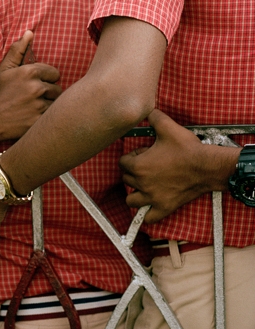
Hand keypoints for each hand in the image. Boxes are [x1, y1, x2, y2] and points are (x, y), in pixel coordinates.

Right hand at [0, 31, 61, 145]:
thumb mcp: (5, 69)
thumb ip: (18, 50)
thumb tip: (29, 32)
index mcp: (30, 72)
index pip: (54, 73)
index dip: (46, 79)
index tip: (34, 85)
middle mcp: (36, 87)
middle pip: (57, 89)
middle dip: (48, 93)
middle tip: (33, 98)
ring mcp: (38, 105)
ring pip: (56, 103)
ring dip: (48, 105)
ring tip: (34, 107)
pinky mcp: (39, 120)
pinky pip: (52, 116)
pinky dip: (45, 116)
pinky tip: (33, 116)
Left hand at [121, 109, 237, 222]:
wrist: (206, 166)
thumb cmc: (186, 148)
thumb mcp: (167, 127)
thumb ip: (153, 117)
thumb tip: (146, 110)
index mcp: (138, 166)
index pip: (122, 163)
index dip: (131, 157)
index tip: (143, 154)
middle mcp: (142, 183)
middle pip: (126, 180)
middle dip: (133, 172)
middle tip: (148, 166)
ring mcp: (152, 198)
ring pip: (131, 200)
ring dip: (135, 193)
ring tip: (144, 185)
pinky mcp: (164, 207)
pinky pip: (148, 218)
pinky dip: (146, 215)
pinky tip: (149, 207)